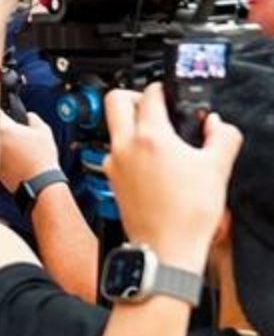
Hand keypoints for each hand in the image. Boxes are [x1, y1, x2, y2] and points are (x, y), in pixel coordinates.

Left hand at [0, 111, 61, 191]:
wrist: (39, 186)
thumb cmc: (42, 160)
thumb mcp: (43, 132)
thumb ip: (32, 118)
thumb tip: (27, 116)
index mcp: (3, 128)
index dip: (0, 109)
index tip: (5, 111)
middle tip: (8, 128)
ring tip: (12, 145)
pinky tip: (11, 157)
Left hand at [102, 84, 242, 271]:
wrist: (167, 247)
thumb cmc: (187, 214)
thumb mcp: (217, 168)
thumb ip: (222, 137)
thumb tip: (218, 124)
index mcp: (150, 137)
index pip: (149, 94)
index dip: (162, 88)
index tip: (170, 92)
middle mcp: (124, 146)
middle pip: (115, 101)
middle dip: (133, 95)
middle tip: (153, 105)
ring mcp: (114, 163)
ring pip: (113, 127)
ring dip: (131, 124)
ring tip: (158, 136)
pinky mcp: (112, 179)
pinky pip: (115, 152)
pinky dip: (129, 148)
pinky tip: (151, 161)